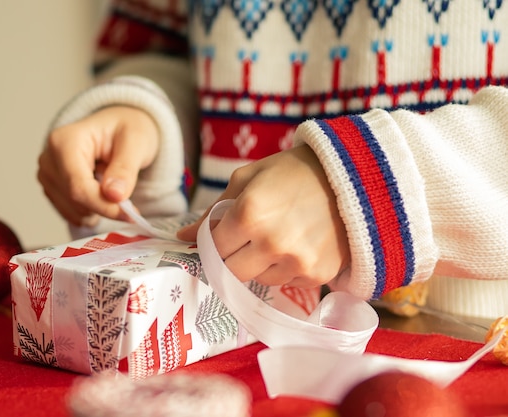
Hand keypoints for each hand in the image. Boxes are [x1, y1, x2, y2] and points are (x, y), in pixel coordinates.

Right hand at [37, 106, 159, 225]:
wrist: (119, 128)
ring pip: (74, 211)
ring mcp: (48, 176)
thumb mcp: (135, 141)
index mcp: (65, 141)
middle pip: (74, 201)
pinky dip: (92, 211)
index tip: (129, 213)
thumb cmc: (125, 129)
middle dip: (104, 206)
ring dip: (99, 208)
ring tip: (110, 182)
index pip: (78, 186)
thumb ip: (125, 169)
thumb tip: (114, 195)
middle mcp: (50, 159)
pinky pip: (73, 214)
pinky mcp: (53, 190)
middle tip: (127, 193)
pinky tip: (100, 191)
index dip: (104, 205)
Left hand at [177, 145, 349, 287]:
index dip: (211, 241)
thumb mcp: (247, 178)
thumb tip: (181, 237)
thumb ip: (213, 210)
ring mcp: (296, 263)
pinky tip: (295, 244)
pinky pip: (284, 283)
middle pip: (230, 271)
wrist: (353, 177)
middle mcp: (271, 243)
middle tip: (244, 238)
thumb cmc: (292, 172)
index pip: (212, 247)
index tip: (218, 236)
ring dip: (257, 264)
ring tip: (275, 236)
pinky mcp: (316, 275)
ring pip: (257, 280)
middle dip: (230, 256)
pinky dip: (282, 269)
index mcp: (249, 214)